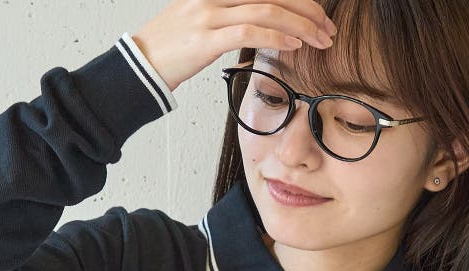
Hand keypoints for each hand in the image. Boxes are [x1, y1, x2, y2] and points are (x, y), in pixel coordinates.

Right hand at [131, 0, 336, 92]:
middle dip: (306, 11)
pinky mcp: (205, 37)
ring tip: (318, 40)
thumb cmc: (173, 49)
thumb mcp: (204, 22)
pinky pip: (248, 32)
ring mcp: (209, 13)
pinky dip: (275, 37)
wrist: (141, 65)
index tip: (319, 16)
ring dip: (299, 25)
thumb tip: (265, 26)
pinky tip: (293, 45)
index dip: (298, 0)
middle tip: (327, 30)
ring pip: (266, 10)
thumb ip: (233, 17)